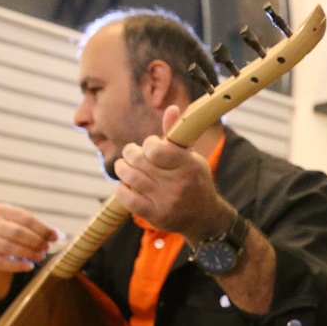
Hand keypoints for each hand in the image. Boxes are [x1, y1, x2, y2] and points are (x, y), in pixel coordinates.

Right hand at [0, 204, 58, 301]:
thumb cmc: (5, 229)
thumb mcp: (17, 222)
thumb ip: (36, 227)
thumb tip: (56, 234)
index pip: (25, 218)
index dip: (42, 229)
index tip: (54, 238)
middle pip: (17, 232)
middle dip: (36, 241)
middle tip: (46, 248)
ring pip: (8, 247)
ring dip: (28, 253)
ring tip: (40, 256)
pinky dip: (16, 265)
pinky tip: (28, 266)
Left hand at [113, 105, 231, 239]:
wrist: (204, 217)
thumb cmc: (194, 181)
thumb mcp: (191, 157)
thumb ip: (176, 135)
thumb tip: (171, 108)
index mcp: (189, 165)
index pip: (155, 148)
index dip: (147, 144)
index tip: (149, 147)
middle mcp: (179, 183)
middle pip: (138, 160)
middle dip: (130, 154)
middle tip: (131, 155)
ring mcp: (167, 201)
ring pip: (130, 177)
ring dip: (122, 169)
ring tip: (124, 167)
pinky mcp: (156, 216)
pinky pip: (126, 198)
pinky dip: (121, 189)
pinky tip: (126, 186)